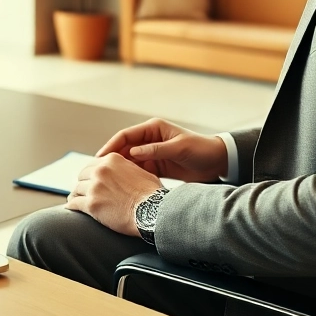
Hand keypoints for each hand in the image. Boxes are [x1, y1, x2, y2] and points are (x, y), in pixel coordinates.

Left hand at [65, 153, 163, 236]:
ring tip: (74, 200)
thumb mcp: (140, 172)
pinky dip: (71, 206)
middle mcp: (101, 171)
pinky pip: (74, 203)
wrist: (151, 211)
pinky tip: (71, 208)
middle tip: (82, 191)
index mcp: (112, 160)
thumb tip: (123, 172)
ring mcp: (94, 187)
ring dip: (76, 195)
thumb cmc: (151, 194)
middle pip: (82, 175)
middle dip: (83, 183)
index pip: (93, 164)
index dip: (91, 173)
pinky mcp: (91, 204)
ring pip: (77, 189)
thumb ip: (126, 168)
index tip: (90, 180)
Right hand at [96, 118, 227, 182]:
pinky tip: (122, 186)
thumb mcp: (179, 148)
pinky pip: (139, 171)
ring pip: (129, 162)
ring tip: (106, 182)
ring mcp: (153, 153)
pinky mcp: (157, 166)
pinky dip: (130, 177)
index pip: (126, 136)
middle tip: (97, 172)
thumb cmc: (201, 150)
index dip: (111, 146)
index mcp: (153, 128)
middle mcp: (150, 140)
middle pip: (124, 149)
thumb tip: (132, 153)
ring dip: (119, 170)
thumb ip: (156, 150)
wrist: (218, 163)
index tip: (99, 158)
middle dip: (111, 159)